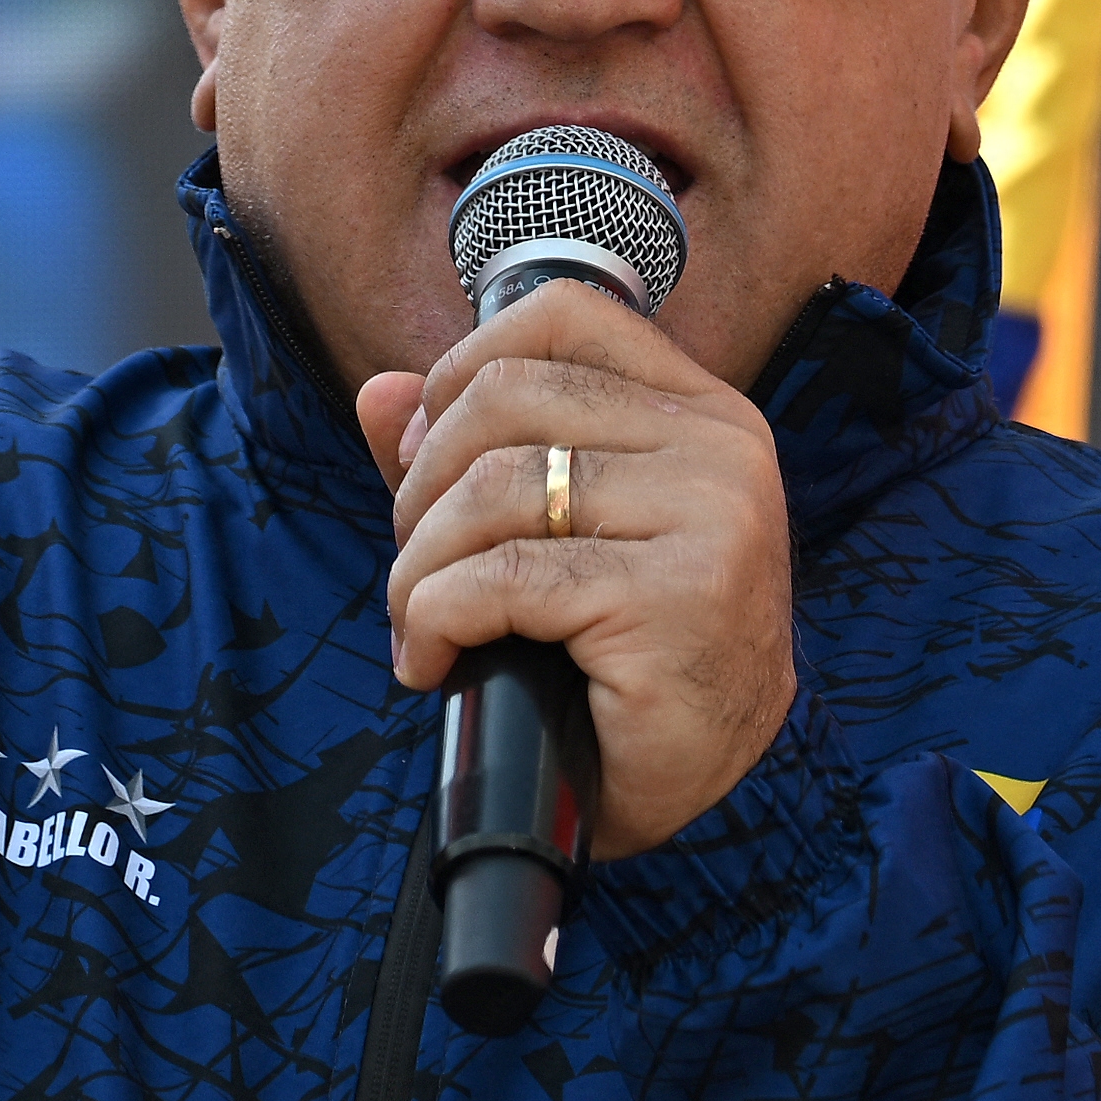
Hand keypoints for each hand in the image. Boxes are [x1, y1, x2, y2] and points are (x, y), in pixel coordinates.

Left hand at [358, 280, 796, 859]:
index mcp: (702, 411)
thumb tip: (380, 394)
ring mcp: (711, 517)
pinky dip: (437, 619)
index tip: (424, 460)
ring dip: (419, 564)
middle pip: (507, 398)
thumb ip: (472, 455)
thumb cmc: (632, 658)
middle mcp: (720, 448)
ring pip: (495, 487)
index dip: (461, 372)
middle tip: (415, 566)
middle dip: (422, 486)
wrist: (703, 783)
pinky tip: (434, 662)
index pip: (562, 317)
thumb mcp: (553, 536)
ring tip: (418, 622)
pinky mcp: (677, 597)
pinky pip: (503, 578)